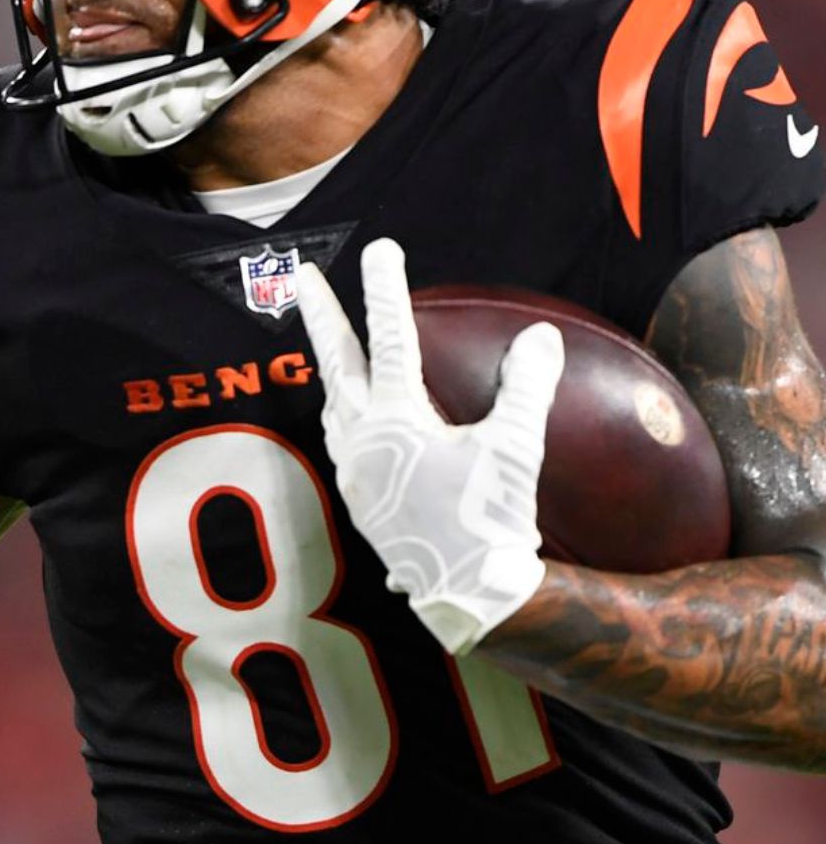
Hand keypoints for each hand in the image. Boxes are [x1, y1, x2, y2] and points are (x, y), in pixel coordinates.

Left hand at [295, 239, 563, 655]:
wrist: (467, 595)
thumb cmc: (491, 521)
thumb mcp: (515, 449)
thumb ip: (526, 387)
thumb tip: (541, 335)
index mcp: (397, 421)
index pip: (393, 338)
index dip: (386, 289)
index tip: (381, 247)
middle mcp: (364, 441)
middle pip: (336, 362)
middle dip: (323, 315)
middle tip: (302, 274)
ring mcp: (356, 472)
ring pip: (332, 402)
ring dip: (330, 366)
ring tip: (330, 344)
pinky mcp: (360, 499)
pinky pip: (340, 439)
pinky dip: (342, 412)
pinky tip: (353, 418)